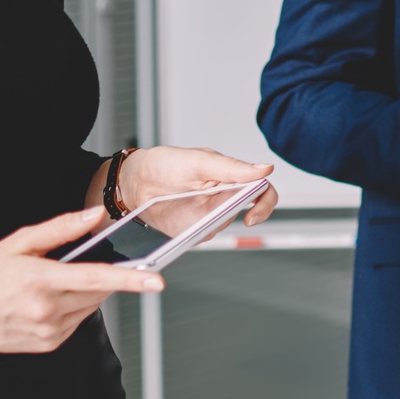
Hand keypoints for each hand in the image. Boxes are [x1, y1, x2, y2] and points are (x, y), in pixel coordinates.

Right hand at [0, 208, 163, 355]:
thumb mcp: (17, 243)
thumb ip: (61, 228)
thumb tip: (94, 215)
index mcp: (41, 281)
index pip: (97, 279)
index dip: (131, 281)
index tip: (156, 281)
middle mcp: (46, 310)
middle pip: (98, 292)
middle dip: (101, 276)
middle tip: (74, 265)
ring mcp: (47, 332)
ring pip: (90, 308)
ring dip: (85, 293)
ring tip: (51, 283)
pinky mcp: (47, 345)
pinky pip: (76, 322)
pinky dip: (73, 309)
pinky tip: (47, 302)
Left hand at [116, 147, 278, 234]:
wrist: (134, 182)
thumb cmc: (165, 164)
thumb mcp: (198, 161)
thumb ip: (231, 167)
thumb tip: (265, 170)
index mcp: (231, 176)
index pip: (262, 190)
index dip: (265, 204)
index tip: (251, 216)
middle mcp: (225, 196)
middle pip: (244, 213)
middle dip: (227, 214)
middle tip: (205, 210)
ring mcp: (211, 215)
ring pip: (223, 226)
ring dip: (207, 221)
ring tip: (183, 205)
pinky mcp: (195, 229)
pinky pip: (203, 237)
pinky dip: (193, 231)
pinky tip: (178, 217)